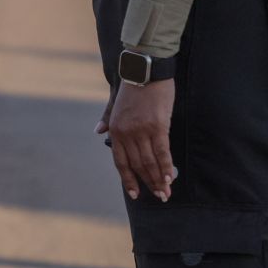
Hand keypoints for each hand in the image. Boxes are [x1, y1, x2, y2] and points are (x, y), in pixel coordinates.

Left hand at [106, 78, 175, 202]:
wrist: (145, 70)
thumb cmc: (132, 86)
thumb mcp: (115, 101)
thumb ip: (107, 117)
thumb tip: (98, 131)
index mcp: (115, 129)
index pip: (120, 162)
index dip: (128, 180)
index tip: (136, 194)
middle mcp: (126, 133)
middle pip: (137, 165)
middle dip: (148, 183)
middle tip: (159, 197)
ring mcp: (141, 130)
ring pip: (150, 162)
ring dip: (158, 180)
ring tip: (166, 192)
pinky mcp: (157, 126)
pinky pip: (162, 152)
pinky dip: (166, 167)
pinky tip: (170, 178)